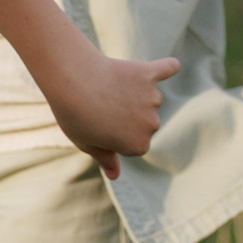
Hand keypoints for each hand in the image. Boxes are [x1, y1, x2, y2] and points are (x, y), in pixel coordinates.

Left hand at [45, 50, 179, 179]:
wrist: (70, 79)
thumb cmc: (74, 114)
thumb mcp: (85, 143)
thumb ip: (104, 158)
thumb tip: (114, 176)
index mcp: (138, 146)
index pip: (131, 143)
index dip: (112, 134)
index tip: (97, 125)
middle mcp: (152, 124)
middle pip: (142, 122)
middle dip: (125, 115)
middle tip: (100, 105)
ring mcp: (152, 98)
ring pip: (147, 98)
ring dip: (132, 93)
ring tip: (106, 88)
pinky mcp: (148, 74)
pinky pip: (166, 70)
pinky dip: (167, 68)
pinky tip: (172, 66)